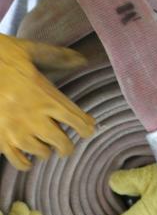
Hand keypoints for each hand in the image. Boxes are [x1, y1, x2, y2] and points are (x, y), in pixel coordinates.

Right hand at [0, 33, 94, 169]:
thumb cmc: (3, 57)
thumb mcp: (32, 51)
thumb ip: (59, 56)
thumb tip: (82, 58)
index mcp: (46, 97)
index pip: (77, 120)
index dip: (87, 127)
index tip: (89, 129)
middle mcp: (34, 117)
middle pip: (61, 142)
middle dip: (68, 146)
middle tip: (67, 145)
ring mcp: (16, 130)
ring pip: (42, 152)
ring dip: (47, 151)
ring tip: (48, 148)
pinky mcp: (0, 139)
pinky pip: (18, 160)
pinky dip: (26, 163)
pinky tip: (29, 159)